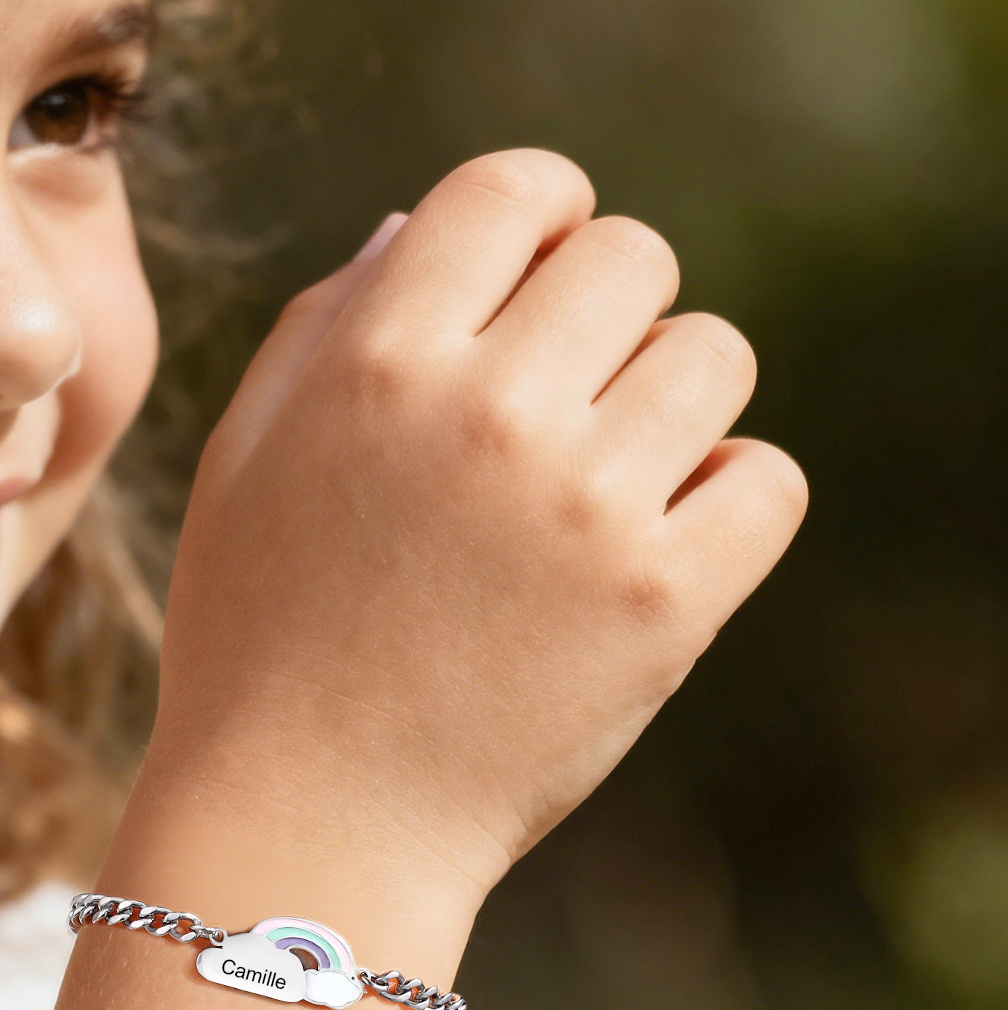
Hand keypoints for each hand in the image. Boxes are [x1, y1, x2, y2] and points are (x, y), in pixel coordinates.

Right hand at [145, 150, 806, 900]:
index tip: (540, 262)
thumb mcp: (244, 459)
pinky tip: (653, 539)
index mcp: (377, 359)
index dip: (542, 210)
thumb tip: (411, 223)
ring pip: (713, 353)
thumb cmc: (258, 634)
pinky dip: (725, 496)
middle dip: (605, 303)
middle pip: (631, 255)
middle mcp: (488, 411)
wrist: (308, 821)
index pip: (514, 187)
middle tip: (567, 385)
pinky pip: (766, 477)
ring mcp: (585, 506)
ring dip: (667, 394)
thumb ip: (322, 323)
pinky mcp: (663, 603)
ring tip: (606, 468)